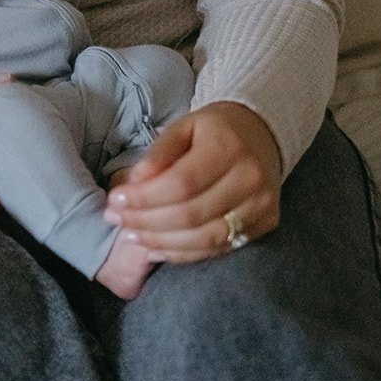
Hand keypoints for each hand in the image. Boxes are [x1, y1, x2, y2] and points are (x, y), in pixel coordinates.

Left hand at [103, 101, 281, 262]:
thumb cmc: (213, 132)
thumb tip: (133, 184)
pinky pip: (219, 248)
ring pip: (205, 238)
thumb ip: (158, 154)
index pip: (181, 184)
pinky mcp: (266, 224)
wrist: (261, 135)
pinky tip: (157, 248)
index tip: (115, 200)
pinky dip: (184, 253)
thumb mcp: (182, 128)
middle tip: (116, 221)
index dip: (144, 197)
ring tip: (132, 237)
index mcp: (228, 147)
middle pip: (191, 215)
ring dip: (162, 242)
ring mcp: (262, 205)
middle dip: (146, 222)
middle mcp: (250, 179)